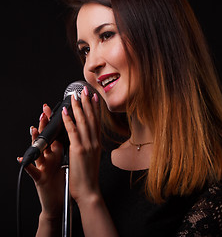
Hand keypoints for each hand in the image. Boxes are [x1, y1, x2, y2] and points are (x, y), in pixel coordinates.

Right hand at [19, 104, 64, 218]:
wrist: (60, 201)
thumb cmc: (64, 180)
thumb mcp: (67, 160)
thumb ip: (67, 146)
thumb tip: (74, 132)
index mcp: (57, 153)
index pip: (57, 133)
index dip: (59, 121)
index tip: (62, 108)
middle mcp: (48, 157)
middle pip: (45, 138)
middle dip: (45, 125)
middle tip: (45, 111)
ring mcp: (43, 166)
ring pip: (37, 151)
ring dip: (34, 140)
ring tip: (34, 129)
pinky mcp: (39, 178)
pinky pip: (31, 171)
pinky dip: (26, 165)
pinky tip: (21, 159)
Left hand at [62, 87, 100, 205]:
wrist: (89, 189)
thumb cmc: (88, 177)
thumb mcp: (91, 158)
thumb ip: (89, 146)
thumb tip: (86, 138)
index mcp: (97, 144)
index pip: (97, 122)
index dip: (95, 108)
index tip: (94, 97)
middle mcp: (94, 142)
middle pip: (91, 118)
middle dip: (88, 102)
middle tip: (85, 90)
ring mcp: (87, 145)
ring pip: (83, 122)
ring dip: (78, 107)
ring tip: (75, 96)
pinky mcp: (78, 150)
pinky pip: (73, 131)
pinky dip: (69, 120)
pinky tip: (66, 111)